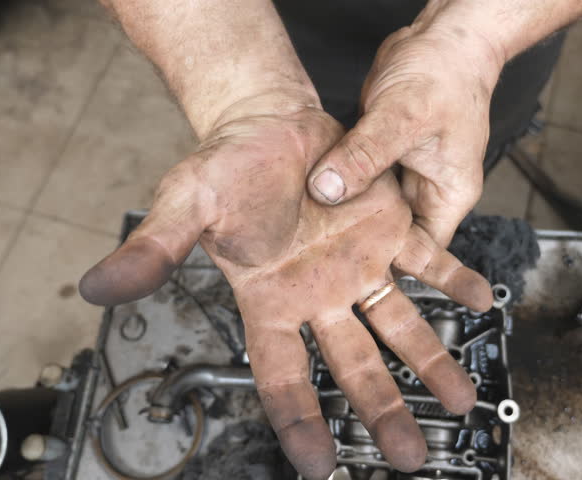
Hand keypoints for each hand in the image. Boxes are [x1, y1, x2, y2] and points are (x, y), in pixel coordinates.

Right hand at [78, 97, 493, 478]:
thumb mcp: (186, 206)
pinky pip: (429, 260)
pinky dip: (455, 279)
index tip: (320, 467)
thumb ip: (154, 251)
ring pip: (399, 324)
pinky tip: (483, 301)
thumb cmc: (226, 165)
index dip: (300, 421)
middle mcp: (319, 295)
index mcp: (270, 302)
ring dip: (432, 361)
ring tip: (461, 400)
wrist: (269, 121)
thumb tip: (98, 287)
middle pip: (354, 366)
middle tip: (408, 455)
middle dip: (382, 410)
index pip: (283, 374)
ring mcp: (357, 265)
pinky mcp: (388, 229)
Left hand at [307, 25, 503, 245]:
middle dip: (360, 248)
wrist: (442, 37)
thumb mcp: (402, 117)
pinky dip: (337, 186)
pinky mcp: (379, 156)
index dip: (390, 264)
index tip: (350, 274)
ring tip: (306, 240)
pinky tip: (309, 197)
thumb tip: (328, 191)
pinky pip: (357, 180)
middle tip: (317, 264)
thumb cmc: (444, 73)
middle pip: (392, 235)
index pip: (422, 252)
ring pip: (370, 209)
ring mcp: (402, 173)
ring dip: (344, 218)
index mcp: (448, 194)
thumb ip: (365, 155)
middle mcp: (426, 190)